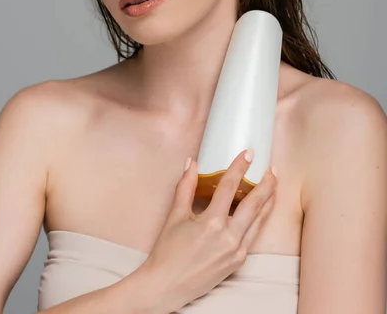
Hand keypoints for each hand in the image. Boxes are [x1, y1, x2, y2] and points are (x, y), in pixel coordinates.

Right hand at [139, 149, 276, 311]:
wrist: (165, 286)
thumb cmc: (167, 252)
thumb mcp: (175, 216)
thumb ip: (185, 187)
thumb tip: (191, 163)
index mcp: (212, 223)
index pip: (229, 187)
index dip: (240, 167)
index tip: (248, 153)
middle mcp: (228, 237)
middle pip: (255, 204)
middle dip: (266, 184)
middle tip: (272, 169)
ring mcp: (236, 251)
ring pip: (259, 221)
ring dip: (268, 202)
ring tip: (273, 186)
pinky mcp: (238, 262)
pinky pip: (253, 236)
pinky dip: (259, 221)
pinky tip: (260, 211)